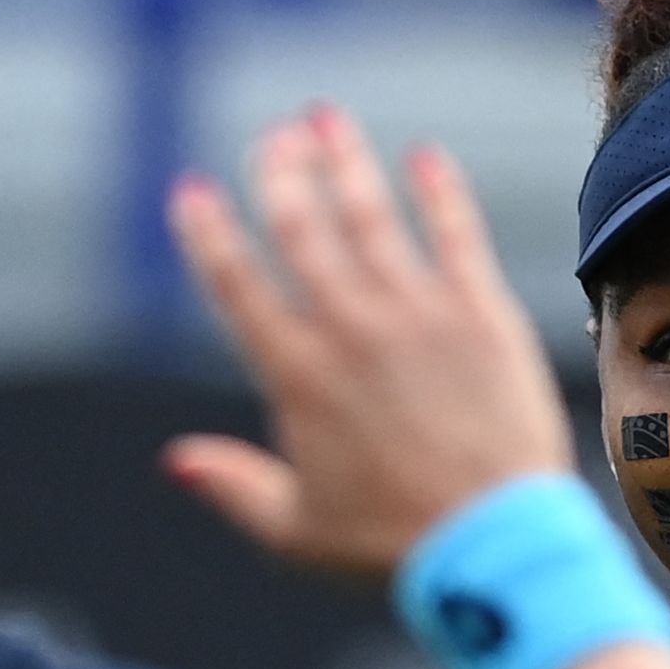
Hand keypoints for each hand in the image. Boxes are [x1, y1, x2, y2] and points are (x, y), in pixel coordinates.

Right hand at [164, 107, 575, 580]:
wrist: (495, 546)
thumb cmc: (391, 548)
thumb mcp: (294, 531)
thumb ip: (233, 486)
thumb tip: (175, 461)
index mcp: (297, 378)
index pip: (237, 285)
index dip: (208, 232)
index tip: (190, 192)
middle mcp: (350, 330)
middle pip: (302, 230)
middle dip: (281, 175)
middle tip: (273, 138)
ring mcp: (418, 314)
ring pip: (371, 216)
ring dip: (345, 163)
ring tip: (326, 119)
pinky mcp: (481, 314)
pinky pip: (455, 234)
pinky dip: (438, 191)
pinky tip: (423, 158)